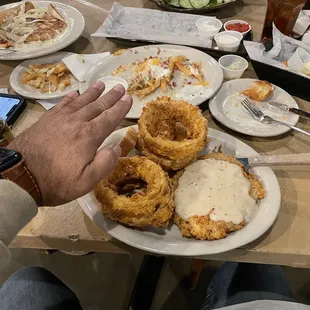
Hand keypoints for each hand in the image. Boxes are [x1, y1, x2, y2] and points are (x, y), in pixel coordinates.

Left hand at [8, 81, 131, 205]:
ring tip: (102, 84)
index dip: (120, 108)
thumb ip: (105, 163)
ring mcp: (60, 119)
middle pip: (97, 106)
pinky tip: (75, 93)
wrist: (20, 176)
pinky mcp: (47, 120)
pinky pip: (62, 104)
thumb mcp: (86, 181)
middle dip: (111, 97)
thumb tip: (117, 147)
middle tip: (120, 87)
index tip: (129, 98)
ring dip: (93, 93)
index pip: (109, 118)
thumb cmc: (56, 181)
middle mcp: (77, 122)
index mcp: (89, 136)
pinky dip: (71, 97)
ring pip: (81, 102)